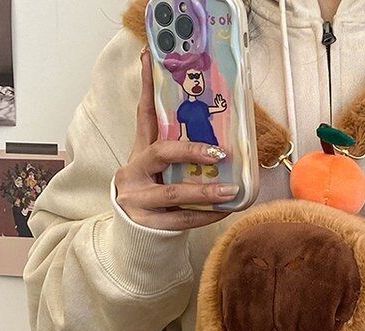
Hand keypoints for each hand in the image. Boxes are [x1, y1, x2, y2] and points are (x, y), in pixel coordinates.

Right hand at [114, 50, 237, 230]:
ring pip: (174, 193)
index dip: (146, 87)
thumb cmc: (154, 197)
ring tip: (231, 190)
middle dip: (190, 151)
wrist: (135, 236)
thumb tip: (217, 137)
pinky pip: (183, 219)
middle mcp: (133, 174)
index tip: (150, 58)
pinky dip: (206, 215)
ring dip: (206, 191)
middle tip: (219, 153)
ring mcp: (138, 200)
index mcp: (138, 154)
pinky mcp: (149, 225)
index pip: (143, 115)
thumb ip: (177, 154)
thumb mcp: (159, 172)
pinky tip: (225, 211)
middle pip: (160, 154)